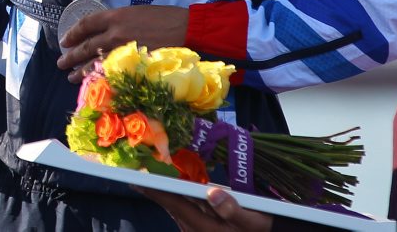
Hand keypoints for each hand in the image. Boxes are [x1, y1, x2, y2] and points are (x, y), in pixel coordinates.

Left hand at [55, 4, 189, 81]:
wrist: (186, 29)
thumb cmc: (164, 18)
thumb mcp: (135, 12)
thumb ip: (118, 22)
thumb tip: (105, 32)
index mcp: (115, 16)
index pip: (86, 24)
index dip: (73, 33)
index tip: (64, 41)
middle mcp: (115, 33)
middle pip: (86, 46)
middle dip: (71, 56)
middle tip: (61, 64)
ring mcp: (123, 51)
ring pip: (95, 63)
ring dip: (81, 72)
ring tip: (71, 78)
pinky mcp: (133, 65)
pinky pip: (112, 74)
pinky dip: (101, 79)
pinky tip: (93, 84)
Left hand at [141, 186, 272, 231]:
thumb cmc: (259, 229)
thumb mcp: (252, 221)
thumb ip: (232, 209)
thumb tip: (213, 192)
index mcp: (205, 228)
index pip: (175, 205)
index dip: (155, 191)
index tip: (136, 180)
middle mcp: (196, 230)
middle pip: (172, 205)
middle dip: (156, 188)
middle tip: (139, 170)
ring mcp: (197, 230)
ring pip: (177, 207)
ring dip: (165, 192)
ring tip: (150, 175)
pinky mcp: (201, 228)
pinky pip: (185, 210)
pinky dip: (177, 197)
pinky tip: (173, 187)